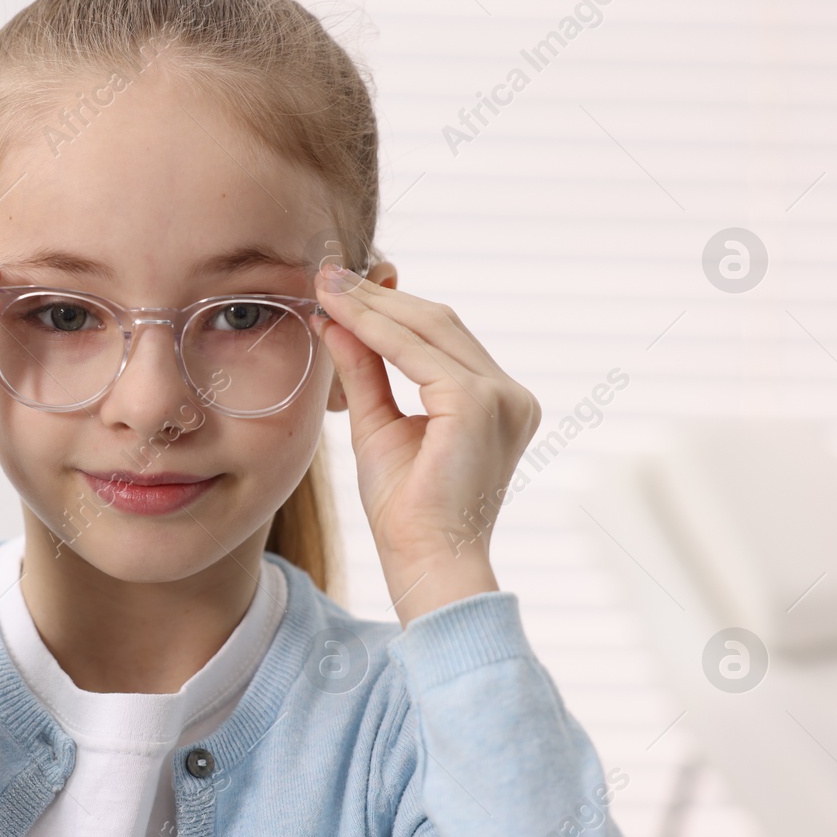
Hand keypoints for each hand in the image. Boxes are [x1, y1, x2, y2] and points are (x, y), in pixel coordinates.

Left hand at [313, 263, 540, 623]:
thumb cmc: (405, 512)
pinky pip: (419, 353)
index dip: (388, 307)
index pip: (439, 338)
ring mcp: (501, 397)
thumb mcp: (379, 426)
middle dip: (379, 296)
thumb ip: (365, 373)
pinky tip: (341, 316)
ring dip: (373, 305)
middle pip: (438, 323)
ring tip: (326, 287)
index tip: (339, 288)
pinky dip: (376, 331)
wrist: (425, 562)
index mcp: (495, 401)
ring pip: (430, 328)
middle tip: (327, 274)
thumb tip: (335, 321)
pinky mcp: (478, 404)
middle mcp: (509, 394)